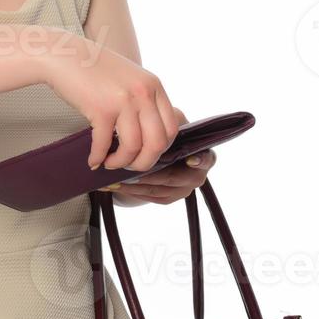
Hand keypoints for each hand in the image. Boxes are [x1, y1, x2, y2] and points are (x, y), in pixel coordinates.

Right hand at [39, 33, 179, 172]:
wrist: (64, 55)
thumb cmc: (94, 69)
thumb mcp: (130, 79)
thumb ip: (144, 100)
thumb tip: (149, 135)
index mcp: (154, 86)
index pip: (171, 128)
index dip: (160, 149)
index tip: (144, 154)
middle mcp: (144, 93)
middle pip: (157, 143)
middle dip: (143, 162)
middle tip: (129, 166)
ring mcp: (124, 100)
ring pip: (133, 148)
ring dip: (120, 162)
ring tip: (109, 163)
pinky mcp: (101, 108)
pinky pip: (104, 144)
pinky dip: (98, 157)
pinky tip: (93, 160)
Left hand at [98, 107, 215, 203]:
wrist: (155, 151)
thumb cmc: (162, 130)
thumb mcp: (167, 119)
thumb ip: (166, 120)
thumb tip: (152, 120)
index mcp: (202, 154)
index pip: (207, 159)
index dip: (200, 161)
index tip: (189, 160)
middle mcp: (196, 174)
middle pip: (172, 177)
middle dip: (147, 172)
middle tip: (126, 166)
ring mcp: (182, 189)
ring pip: (156, 189)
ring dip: (132, 183)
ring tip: (111, 176)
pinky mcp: (167, 198)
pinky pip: (147, 197)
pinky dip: (129, 191)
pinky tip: (113, 184)